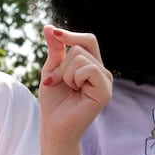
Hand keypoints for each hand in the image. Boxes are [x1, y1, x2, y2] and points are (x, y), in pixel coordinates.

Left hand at [39, 26, 112, 147]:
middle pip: (81, 47)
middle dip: (62, 63)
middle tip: (57, 82)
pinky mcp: (105, 91)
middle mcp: (102, 71)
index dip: (70, 34)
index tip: (53, 32)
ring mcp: (105, 81)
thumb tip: (49, 27)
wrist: (53, 127)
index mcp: (92, 66)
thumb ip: (55, 49)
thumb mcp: (51, 70)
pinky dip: (75, 78)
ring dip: (66, 73)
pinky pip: (89, 69)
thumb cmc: (53, 101)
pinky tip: (75, 91)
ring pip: (82, 58)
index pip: (86, 40)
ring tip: (68, 89)